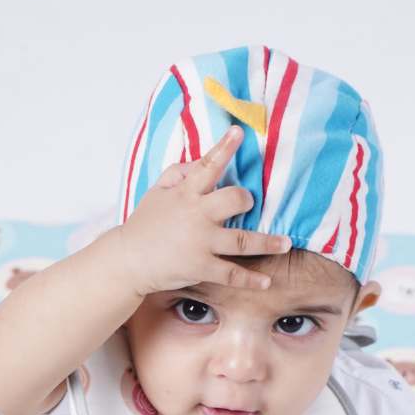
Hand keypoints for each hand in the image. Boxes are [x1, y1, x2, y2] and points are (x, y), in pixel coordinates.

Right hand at [116, 123, 290, 297]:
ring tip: (285, 242)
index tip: (240, 133)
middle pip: (234, 200)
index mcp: (186, 194)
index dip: (224, 148)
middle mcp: (197, 216)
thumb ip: (177, 174)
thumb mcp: (156, 192)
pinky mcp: (202, 267)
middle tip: (251, 202)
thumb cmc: (145, 224)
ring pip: (242, 240)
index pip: (208, 166)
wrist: (128, 260)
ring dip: (267, 242)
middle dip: (247, 199)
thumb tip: (198, 163)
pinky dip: (250, 280)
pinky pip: (232, 274)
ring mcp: (202, 243)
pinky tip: (267, 281)